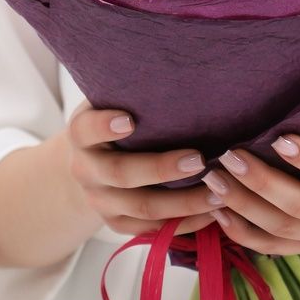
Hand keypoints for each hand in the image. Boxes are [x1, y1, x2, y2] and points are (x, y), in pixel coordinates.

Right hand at [65, 101, 218, 236]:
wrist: (90, 164)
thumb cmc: (115, 119)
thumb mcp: (112, 101)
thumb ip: (133, 93)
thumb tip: (184, 69)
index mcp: (81, 134)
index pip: (86, 129)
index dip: (103, 126)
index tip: (129, 120)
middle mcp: (86, 170)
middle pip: (121, 174)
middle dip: (161, 169)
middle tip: (199, 160)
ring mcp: (100, 201)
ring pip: (142, 208)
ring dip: (183, 203)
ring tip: (219, 192)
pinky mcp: (117, 223)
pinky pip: (153, 230)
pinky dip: (185, 224)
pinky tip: (214, 213)